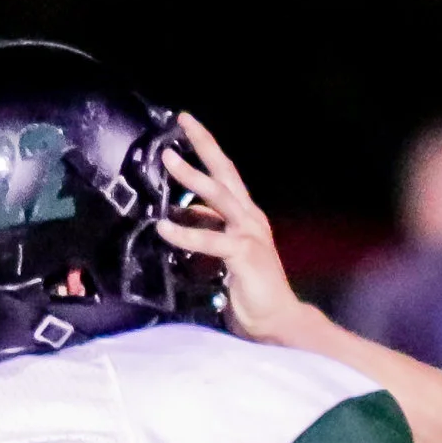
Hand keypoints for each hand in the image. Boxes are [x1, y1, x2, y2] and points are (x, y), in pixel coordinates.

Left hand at [155, 112, 323, 346]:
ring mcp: (250, 233)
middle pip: (225, 172)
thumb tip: (178, 215)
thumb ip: (206, 231)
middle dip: (204, 145)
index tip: (187, 125)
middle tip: (182, 121)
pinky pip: (210, 239)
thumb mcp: (222, 253)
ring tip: (168, 161)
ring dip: (192, 176)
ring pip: (219, 196)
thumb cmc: (250, 290)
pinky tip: (164, 228)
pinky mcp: (244, 253)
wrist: (276, 320)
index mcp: (246, 216)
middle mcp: (250, 217)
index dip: (207, 149)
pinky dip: (186, 232)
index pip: (225, 175)